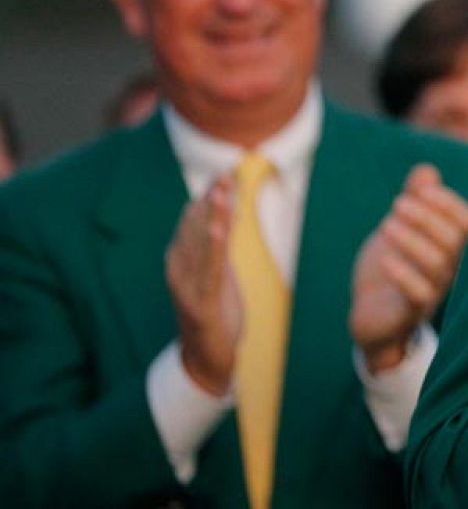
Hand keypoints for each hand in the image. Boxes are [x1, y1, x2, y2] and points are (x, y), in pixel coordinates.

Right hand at [166, 177, 240, 395]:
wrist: (207, 357)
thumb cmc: (212, 310)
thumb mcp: (216, 271)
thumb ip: (215, 244)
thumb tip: (221, 212)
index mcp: (180, 260)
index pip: (193, 222)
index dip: (209, 198)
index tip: (225, 174)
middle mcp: (179, 270)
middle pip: (195, 228)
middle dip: (211, 200)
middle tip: (226, 173)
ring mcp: (187, 287)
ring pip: (200, 245)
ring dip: (211, 216)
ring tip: (220, 191)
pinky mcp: (202, 303)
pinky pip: (209, 271)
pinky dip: (212, 247)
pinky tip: (218, 228)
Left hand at [350, 164, 467, 372]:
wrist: (373, 314)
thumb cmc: (394, 265)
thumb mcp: (402, 226)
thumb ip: (416, 199)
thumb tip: (426, 171)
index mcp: (455, 249)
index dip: (450, 205)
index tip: (423, 190)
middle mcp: (452, 271)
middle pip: (454, 243)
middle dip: (427, 219)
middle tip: (398, 203)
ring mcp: (435, 294)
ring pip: (438, 266)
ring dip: (413, 242)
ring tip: (387, 224)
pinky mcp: (412, 313)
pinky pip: (419, 295)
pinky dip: (404, 275)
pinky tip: (386, 258)